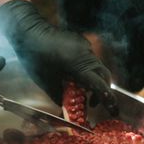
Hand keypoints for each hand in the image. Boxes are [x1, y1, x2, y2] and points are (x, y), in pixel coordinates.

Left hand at [0, 0, 117, 113]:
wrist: (29, 31)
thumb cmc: (34, 58)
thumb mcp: (46, 83)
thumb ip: (60, 97)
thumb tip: (68, 110)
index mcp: (78, 65)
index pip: (100, 86)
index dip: (108, 100)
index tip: (114, 111)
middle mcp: (86, 54)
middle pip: (104, 76)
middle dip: (102, 91)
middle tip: (91, 104)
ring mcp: (85, 47)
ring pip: (98, 68)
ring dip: (95, 81)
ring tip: (82, 92)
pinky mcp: (81, 43)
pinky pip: (90, 60)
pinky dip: (88, 71)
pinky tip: (76, 77)